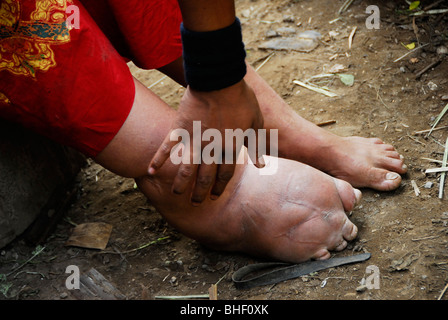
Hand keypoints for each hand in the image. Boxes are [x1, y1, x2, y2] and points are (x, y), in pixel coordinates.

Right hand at [148, 80, 263, 204]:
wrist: (219, 80)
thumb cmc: (241, 100)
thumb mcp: (256, 123)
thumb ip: (257, 146)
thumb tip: (260, 166)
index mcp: (230, 148)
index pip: (224, 174)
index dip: (219, 186)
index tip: (214, 196)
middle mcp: (211, 149)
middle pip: (204, 176)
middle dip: (200, 192)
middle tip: (196, 203)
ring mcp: (194, 140)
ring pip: (186, 168)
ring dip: (181, 183)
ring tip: (176, 194)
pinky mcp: (179, 129)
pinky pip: (167, 147)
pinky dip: (158, 159)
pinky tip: (150, 171)